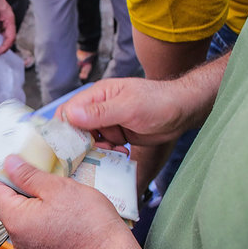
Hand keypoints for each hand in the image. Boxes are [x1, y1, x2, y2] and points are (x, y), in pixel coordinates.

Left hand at [0, 155, 128, 248]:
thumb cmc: (87, 221)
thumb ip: (28, 175)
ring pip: (25, 214)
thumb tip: (7, 163)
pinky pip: (37, 226)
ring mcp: (31, 247)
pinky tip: (66, 205)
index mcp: (14, 221)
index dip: (4, 173)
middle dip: (24, 184)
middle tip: (45, 169)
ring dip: (38, 197)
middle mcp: (17, 238)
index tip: (22, 161)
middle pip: (9, 203)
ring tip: (59, 186)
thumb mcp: (58, 188)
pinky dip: (46, 212)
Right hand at [57, 78, 188, 147]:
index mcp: (97, 95)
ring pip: (89, 141)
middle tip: (96, 151)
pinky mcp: (117, 135)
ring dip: (98, 150)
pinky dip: (109, 153)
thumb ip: (100, 112)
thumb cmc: (158, 102)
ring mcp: (108, 123)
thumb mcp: (129, 107)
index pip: (69, 111)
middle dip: (83, 143)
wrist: (183, 111)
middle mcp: (98, 108)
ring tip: (115, 150)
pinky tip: (122, 152)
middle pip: (76, 129)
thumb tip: (70, 115)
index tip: (70, 145)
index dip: (65, 128)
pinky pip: (104, 147)